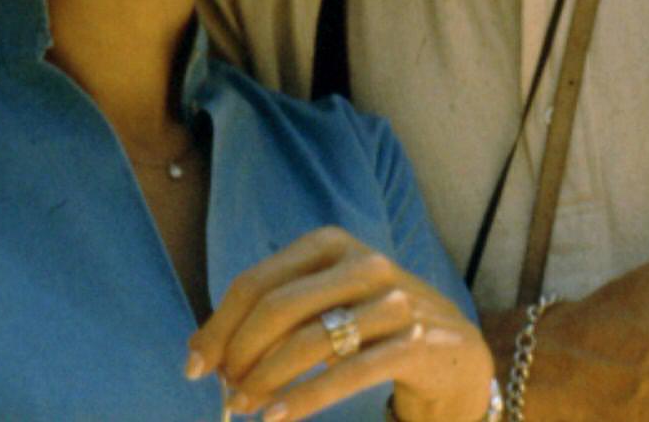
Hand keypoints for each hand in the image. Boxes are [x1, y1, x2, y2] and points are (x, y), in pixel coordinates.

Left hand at [186, 226, 493, 421]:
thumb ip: (271, 316)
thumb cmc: (372, 326)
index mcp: (333, 244)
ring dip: (265, 380)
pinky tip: (277, 418)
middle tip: (225, 389)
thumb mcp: (324, 304)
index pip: (257, 282)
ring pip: (309, 340)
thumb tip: (198, 352)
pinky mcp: (415, 342)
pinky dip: (304, 399)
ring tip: (244, 407)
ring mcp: (394, 301)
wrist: (453, 350)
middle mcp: (365, 263)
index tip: (195, 364)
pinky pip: (348, 373)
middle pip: (278, 306)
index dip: (219, 326)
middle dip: (239, 353)